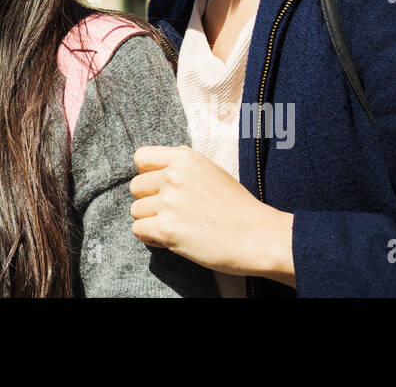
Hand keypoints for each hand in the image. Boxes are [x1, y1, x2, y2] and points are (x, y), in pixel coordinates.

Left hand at [129, 145, 295, 286]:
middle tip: (171, 213)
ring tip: (175, 227)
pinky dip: (151, 238)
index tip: (159, 186)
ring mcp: (169, 202)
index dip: (147, 174)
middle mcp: (173, 176)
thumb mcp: (210, 171)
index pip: (141, 157)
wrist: (259, 236)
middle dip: (149, 201)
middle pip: (136, 186)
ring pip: (136, 210)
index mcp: (184, 158)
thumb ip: (182, 169)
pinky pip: (138, 230)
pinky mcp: (166, 228)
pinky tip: (170, 239)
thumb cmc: (238, 207)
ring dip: (150, 221)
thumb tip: (154, 175)